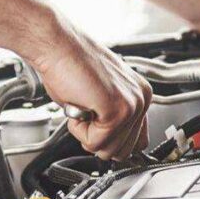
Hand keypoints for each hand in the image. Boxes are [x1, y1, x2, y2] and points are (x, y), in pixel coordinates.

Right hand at [31, 28, 151, 160]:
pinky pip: (95, 142)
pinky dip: (79, 129)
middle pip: (123, 152)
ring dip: (87, 133)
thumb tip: (113, 146)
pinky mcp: (117, 110)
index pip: (137, 142)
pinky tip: (79, 105)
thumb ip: (113, 120)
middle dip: (97, 139)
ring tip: (82, 105)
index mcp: (141, 94)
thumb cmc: (70, 65)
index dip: (111, 141)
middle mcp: (141, 99)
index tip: (97, 127)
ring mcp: (131, 105)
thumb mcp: (100, 97)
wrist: (57, 46)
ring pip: (108, 150)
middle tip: (86, 112)